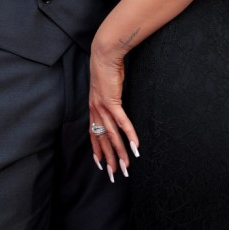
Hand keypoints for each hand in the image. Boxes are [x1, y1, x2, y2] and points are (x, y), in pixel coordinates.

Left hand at [89, 41, 138, 182]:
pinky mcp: (112, 101)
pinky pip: (121, 122)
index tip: (100, 164)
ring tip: (126, 166)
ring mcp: (103, 107)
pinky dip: (129, 135)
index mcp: (93, 108)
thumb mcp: (106, 87)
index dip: (96, 150)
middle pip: (102, 140)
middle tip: (115, 174)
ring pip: (111, 135)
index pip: (93, 134)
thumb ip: (109, 98)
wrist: (104, 54)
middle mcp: (96, 110)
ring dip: (120, 152)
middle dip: (108, 159)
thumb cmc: (107, 68)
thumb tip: (114, 103)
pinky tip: (135, 146)